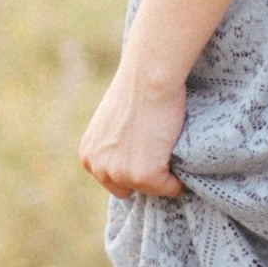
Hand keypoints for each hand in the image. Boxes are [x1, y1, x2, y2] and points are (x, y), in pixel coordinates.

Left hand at [80, 56, 187, 199]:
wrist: (149, 77)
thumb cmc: (136, 89)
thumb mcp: (113, 122)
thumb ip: (115, 144)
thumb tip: (133, 155)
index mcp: (88, 155)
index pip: (112, 179)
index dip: (132, 166)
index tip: (145, 147)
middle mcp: (98, 168)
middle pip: (128, 189)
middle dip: (145, 174)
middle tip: (158, 148)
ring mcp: (121, 174)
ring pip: (151, 189)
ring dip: (163, 174)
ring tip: (167, 144)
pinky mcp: (144, 176)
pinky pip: (170, 188)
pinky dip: (178, 177)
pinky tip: (176, 149)